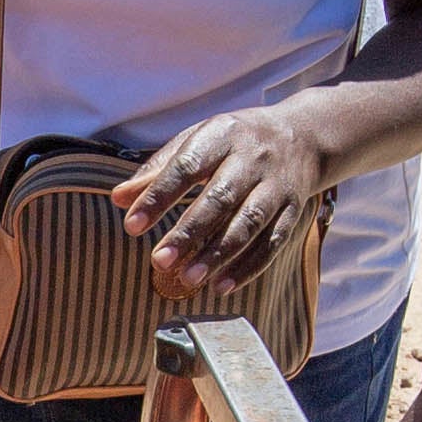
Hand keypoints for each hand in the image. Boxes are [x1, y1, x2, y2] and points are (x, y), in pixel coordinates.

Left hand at [122, 107, 318, 293]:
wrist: (302, 137)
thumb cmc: (234, 143)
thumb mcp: (197, 141)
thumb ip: (157, 170)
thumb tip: (118, 199)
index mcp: (222, 136)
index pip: (186, 166)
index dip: (158, 197)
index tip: (131, 225)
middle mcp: (252, 159)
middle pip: (221, 198)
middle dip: (189, 232)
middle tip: (159, 262)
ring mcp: (276, 185)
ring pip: (249, 223)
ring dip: (219, 255)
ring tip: (189, 279)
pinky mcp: (293, 209)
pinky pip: (273, 242)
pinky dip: (248, 267)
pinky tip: (222, 286)